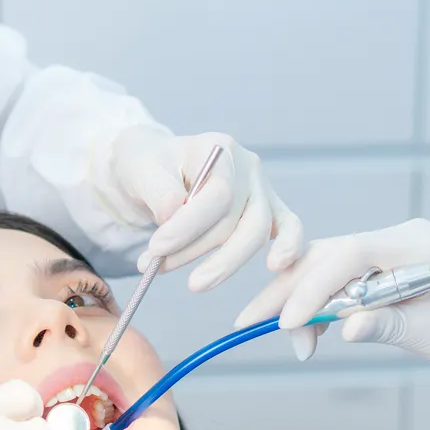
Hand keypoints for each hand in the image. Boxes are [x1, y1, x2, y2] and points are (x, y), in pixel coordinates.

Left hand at [96, 126, 303, 289]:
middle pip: (237, 218)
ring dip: (222, 263)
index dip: (188, 226)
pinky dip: (288, 248)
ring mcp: (262, 190)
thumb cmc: (149, 168)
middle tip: (159, 266)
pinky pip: (289, 229)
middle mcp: (248, 167)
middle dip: (196, 249)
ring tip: (190, 281)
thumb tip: (172, 214)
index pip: (217, 193)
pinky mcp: (270, 211)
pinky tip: (276, 266)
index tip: (156, 248)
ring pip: (255, 233)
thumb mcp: (140, 170)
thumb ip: (158, 191)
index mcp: (219, 148)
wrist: (156, 172)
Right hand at [236, 219, 429, 362]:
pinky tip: (304, 326)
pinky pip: (345, 273)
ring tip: (270, 330)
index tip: (289, 326)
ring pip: (330, 262)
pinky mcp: (390, 261)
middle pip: (329, 254)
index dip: (312, 288)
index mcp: (418, 247)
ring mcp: (394, 246)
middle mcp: (400, 237)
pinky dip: (320, 297)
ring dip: (298, 295)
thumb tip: (342, 331)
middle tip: (248, 323)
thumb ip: (394, 327)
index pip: (350, 256)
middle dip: (287, 289)